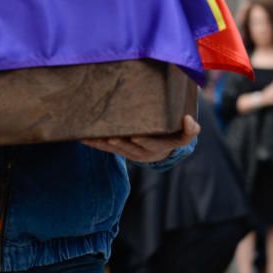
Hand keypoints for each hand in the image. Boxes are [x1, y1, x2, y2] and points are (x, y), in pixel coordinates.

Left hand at [82, 114, 200, 162]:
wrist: (160, 152)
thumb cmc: (171, 137)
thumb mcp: (183, 135)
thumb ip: (190, 130)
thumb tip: (190, 120)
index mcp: (158, 146)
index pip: (151, 144)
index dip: (143, 141)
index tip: (136, 136)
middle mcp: (142, 152)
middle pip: (129, 147)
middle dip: (119, 142)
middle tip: (110, 136)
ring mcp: (129, 152)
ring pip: (115, 149)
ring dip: (102, 144)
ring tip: (91, 138)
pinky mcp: (119, 151)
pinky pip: (106, 150)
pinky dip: (95, 144)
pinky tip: (82, 139)